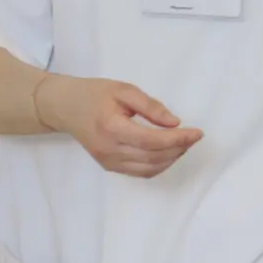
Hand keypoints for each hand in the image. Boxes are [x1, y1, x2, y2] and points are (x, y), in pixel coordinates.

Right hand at [33, 75, 202, 177]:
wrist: (65, 107)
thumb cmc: (94, 94)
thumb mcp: (124, 90)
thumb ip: (150, 106)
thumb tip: (174, 123)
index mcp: (111, 128)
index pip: (152, 141)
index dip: (178, 139)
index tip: (197, 132)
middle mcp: (109, 150)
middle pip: (153, 157)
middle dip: (179, 149)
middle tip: (194, 136)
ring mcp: (108, 161)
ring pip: (148, 169)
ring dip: (171, 158)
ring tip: (184, 143)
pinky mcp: (108, 166)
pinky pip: (139, 172)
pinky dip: (158, 165)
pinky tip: (168, 152)